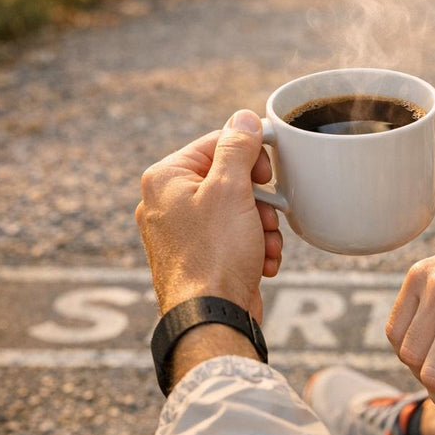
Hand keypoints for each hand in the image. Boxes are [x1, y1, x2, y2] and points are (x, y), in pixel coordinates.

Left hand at [136, 110, 282, 322]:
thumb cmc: (215, 253)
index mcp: (164, 178)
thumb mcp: (231, 190)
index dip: (250, 156)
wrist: (211, 316)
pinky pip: (233, 237)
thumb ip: (238, 148)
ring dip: (262, 226)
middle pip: (229, 178)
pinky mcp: (198, 257)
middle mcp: (166, 202)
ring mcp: (181, 233)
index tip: (270, 174)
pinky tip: (261, 262)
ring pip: (237, 210)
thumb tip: (244, 118)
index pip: (216, 143)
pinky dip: (254, 246)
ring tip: (265, 244)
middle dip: (260, 199)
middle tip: (269, 213)